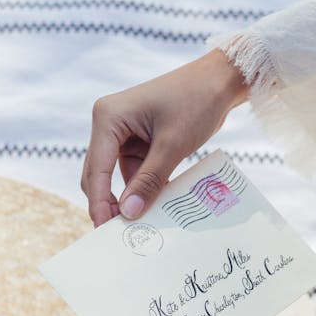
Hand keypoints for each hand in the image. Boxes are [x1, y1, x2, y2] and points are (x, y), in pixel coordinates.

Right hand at [81, 49, 247, 225]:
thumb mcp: (173, 146)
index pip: (96, 168)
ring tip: (142, 223)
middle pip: (98, 173)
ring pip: (116, 175)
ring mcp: (122, 131)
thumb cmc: (196, 102)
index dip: (99, 201)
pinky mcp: (137, 138)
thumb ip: (149, 181)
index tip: (104, 228)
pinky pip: (134, 170)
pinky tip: (155, 205)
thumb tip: (129, 214)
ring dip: (129, 196)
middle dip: (109, 202)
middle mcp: (108, 123)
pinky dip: (143, 186)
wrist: (219, 81)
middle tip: (119, 235)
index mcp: (108, 117)